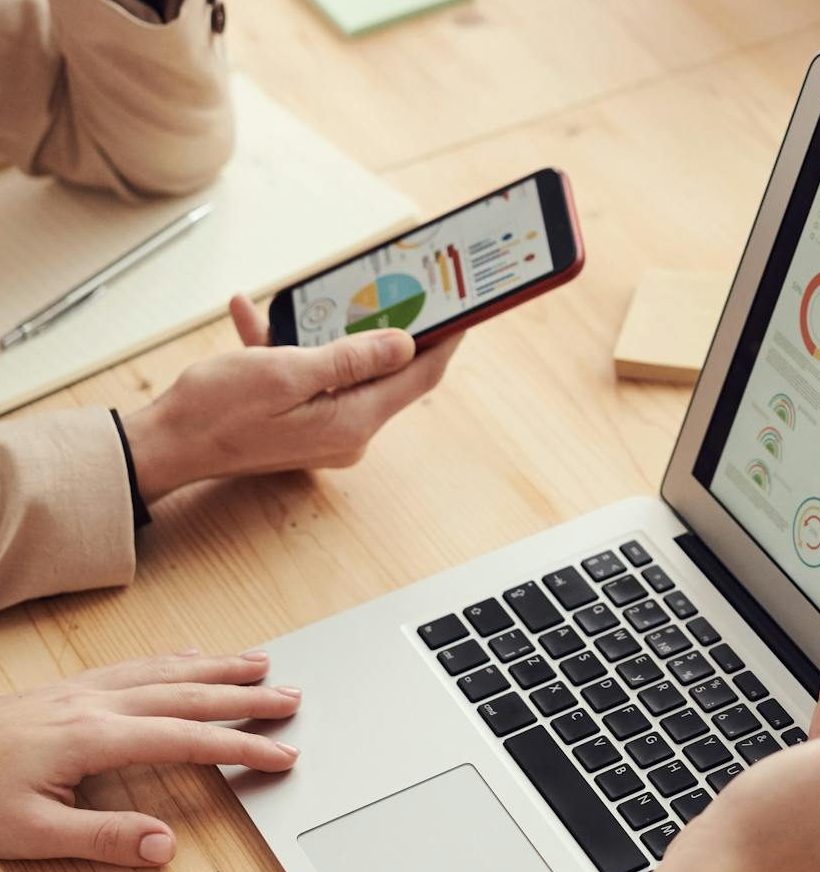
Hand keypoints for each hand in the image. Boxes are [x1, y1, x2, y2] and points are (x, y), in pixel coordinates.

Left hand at [0, 651, 299, 866]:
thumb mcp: (28, 834)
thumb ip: (101, 838)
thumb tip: (164, 845)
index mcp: (94, 738)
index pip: (187, 740)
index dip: (240, 747)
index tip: (282, 754)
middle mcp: (97, 704)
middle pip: (189, 693)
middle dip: (247, 695)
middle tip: (293, 698)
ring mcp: (83, 690)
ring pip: (167, 669)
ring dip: (219, 666)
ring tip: (262, 662)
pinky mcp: (69, 687)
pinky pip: (136, 663)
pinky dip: (174, 658)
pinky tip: (192, 655)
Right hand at [124, 295, 463, 502]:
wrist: (163, 446)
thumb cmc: (217, 410)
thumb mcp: (288, 373)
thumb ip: (351, 359)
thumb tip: (406, 344)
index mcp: (353, 420)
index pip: (419, 377)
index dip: (445, 340)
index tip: (464, 310)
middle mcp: (349, 432)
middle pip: (388, 373)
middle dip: (390, 327)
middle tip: (402, 286)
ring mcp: (326, 432)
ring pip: (345, 370)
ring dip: (326, 333)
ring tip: (312, 295)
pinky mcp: (303, 425)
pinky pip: (310, 379)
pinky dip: (288, 348)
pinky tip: (253, 315)